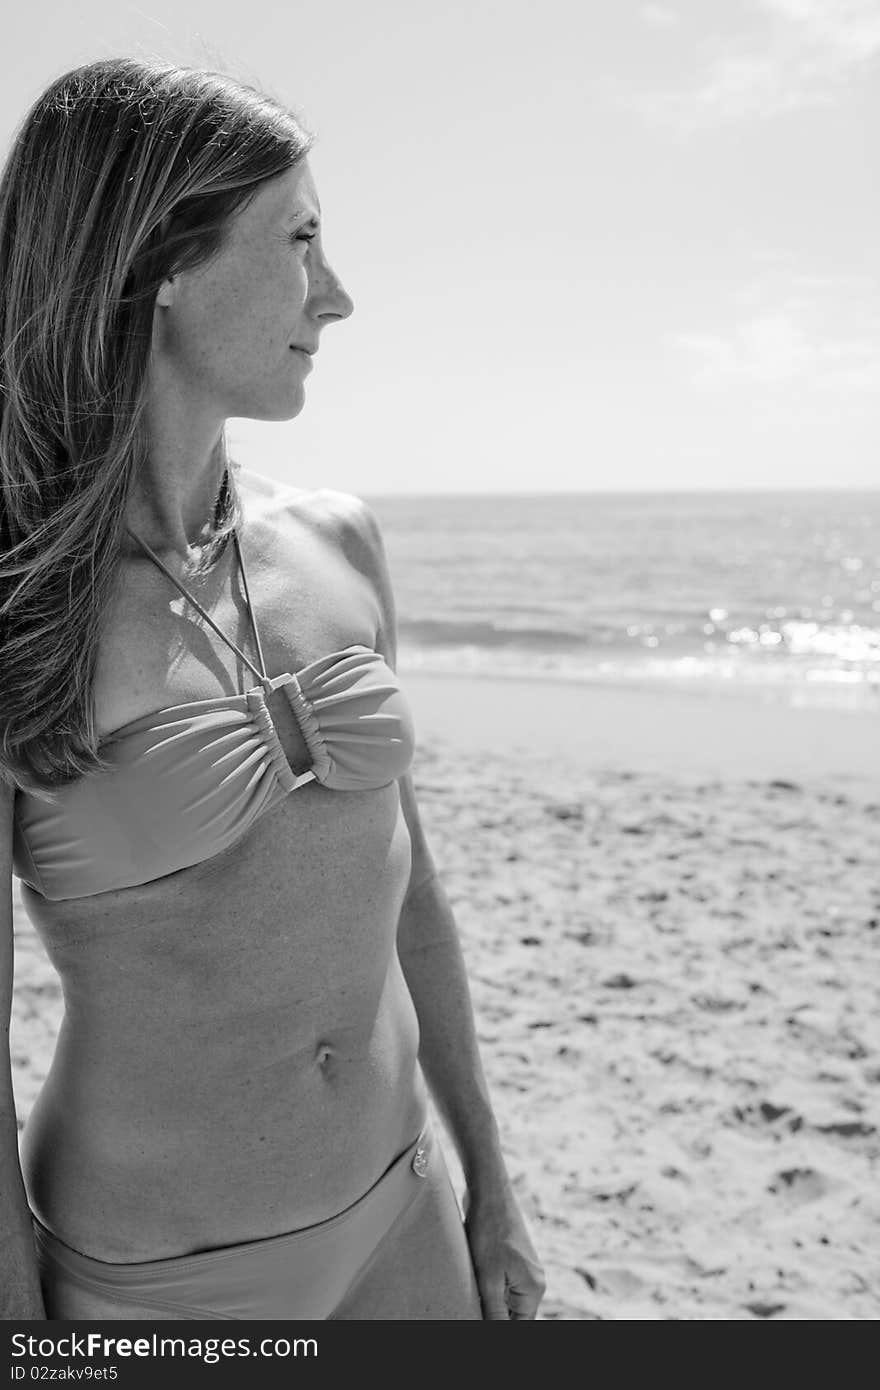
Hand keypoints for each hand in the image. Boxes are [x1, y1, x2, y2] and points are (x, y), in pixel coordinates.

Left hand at [463, 1181, 545, 1319]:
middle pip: (514, 1314)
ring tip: (472, 1292)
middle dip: (493, 1315)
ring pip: (506, 1299)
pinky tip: (473, 1279)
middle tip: (471, 1308)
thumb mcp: (489, 1279)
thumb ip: (495, 1312)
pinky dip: (489, 1287)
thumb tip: (496, 1332)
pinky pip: (502, 1283)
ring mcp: (525, 1268)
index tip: (479, 1320)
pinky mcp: (512, 1258)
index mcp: (534, 1289)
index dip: (500, 1329)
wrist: (489, 1193)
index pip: (520, 1326)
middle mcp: (535, 1280)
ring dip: (489, 1301)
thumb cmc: (489, 1233)